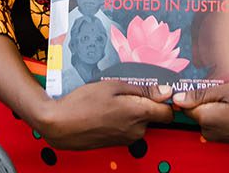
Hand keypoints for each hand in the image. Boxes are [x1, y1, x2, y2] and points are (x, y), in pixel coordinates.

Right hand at [30, 80, 171, 149]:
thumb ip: (143, 88)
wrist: (60, 125)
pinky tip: (107, 111)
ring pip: (141, 121)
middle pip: (153, 115)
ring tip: (112, 100)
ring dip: (132, 110)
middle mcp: (136, 130)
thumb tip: (166, 91)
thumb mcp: (113, 85)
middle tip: (125, 90)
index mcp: (138, 114)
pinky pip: (129, 128)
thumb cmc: (83, 103)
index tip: (158, 90)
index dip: (165, 100)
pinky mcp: (118, 143)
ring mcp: (127, 139)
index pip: (168, 112)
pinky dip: (123, 119)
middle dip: (145, 102)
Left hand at [173, 81, 228, 146]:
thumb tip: (178, 99)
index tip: (197, 82)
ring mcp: (220, 137)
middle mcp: (210, 132)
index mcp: (207, 119)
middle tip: (224, 86)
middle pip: (198, 109)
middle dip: (207, 97)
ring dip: (218, 105)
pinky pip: (220, 122)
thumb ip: (202, 94)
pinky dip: (226, 112)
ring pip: (210, 115)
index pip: (184, 105)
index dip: (190, 91)